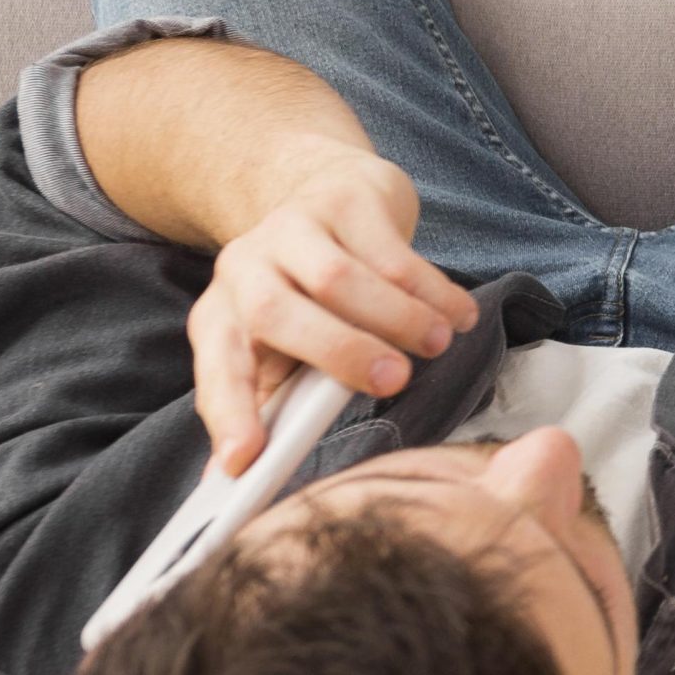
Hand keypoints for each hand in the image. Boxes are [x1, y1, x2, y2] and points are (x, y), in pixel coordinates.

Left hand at [184, 138, 477, 473]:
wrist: (326, 192)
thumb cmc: (307, 296)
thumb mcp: (283, 349)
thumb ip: (274, 406)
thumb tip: (238, 482)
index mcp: (222, 319)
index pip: (217, 371)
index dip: (228, 415)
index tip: (244, 460)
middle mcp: (244, 269)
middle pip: (274, 311)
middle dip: (338, 351)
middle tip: (394, 381)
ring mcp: (291, 228)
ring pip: (339, 278)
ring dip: (396, 317)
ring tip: (436, 345)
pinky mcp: (342, 200)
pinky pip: (390, 249)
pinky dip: (431, 288)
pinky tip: (457, 315)